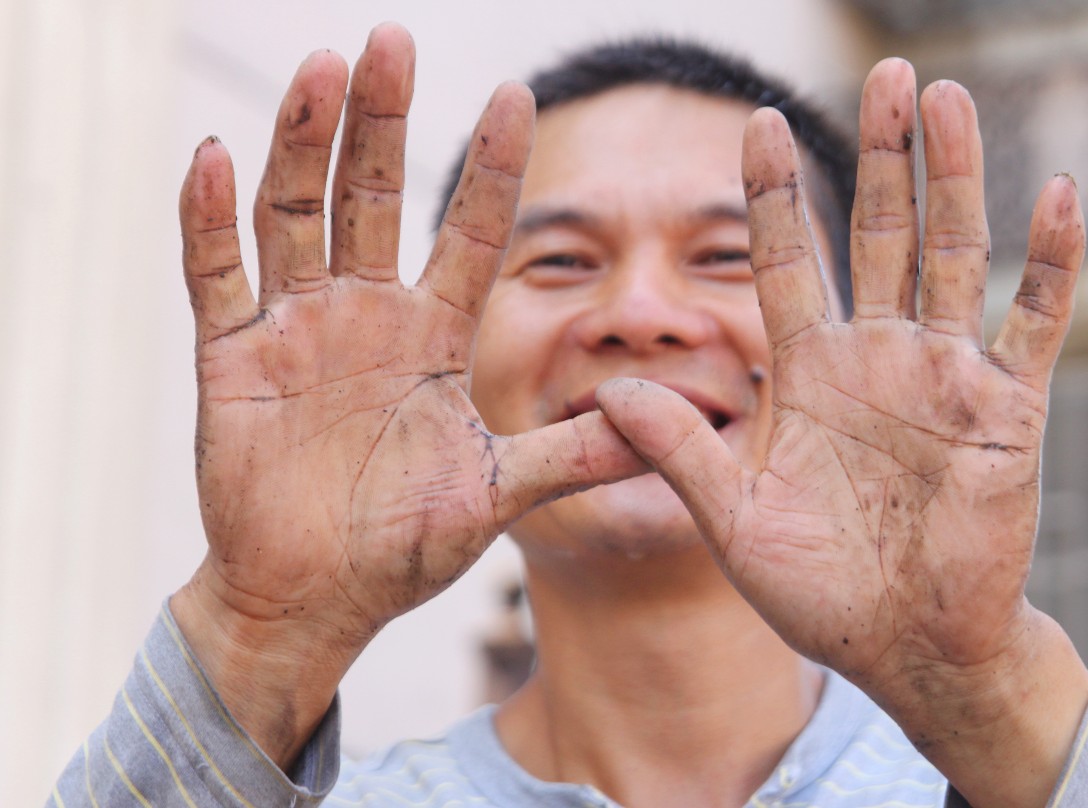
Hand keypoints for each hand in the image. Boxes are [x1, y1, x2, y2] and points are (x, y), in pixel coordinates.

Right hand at [171, 24, 642, 765]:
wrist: (318, 601)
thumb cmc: (406, 545)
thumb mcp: (502, 490)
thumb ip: (577, 453)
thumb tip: (667, 426)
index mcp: (432, 337)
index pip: (468, 233)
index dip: (489, 168)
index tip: (518, 95)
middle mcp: (366, 317)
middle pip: (371, 198)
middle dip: (382, 122)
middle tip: (394, 39)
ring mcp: (296, 331)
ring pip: (295, 215)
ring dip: (303, 144)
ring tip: (324, 69)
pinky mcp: (232, 361)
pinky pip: (216, 277)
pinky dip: (210, 219)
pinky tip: (215, 156)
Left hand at [597, 58, 1087, 805]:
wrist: (904, 648)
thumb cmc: (818, 592)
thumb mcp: (733, 518)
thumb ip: (678, 452)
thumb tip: (609, 391)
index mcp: (808, 372)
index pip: (786, 260)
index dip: (770, 195)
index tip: (751, 123)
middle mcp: (877, 356)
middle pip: (878, 233)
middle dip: (879, 155)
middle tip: (885, 72)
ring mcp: (945, 375)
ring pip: (953, 254)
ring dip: (951, 177)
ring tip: (944, 97)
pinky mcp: (1006, 408)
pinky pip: (1034, 323)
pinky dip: (1051, 263)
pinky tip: (1057, 195)